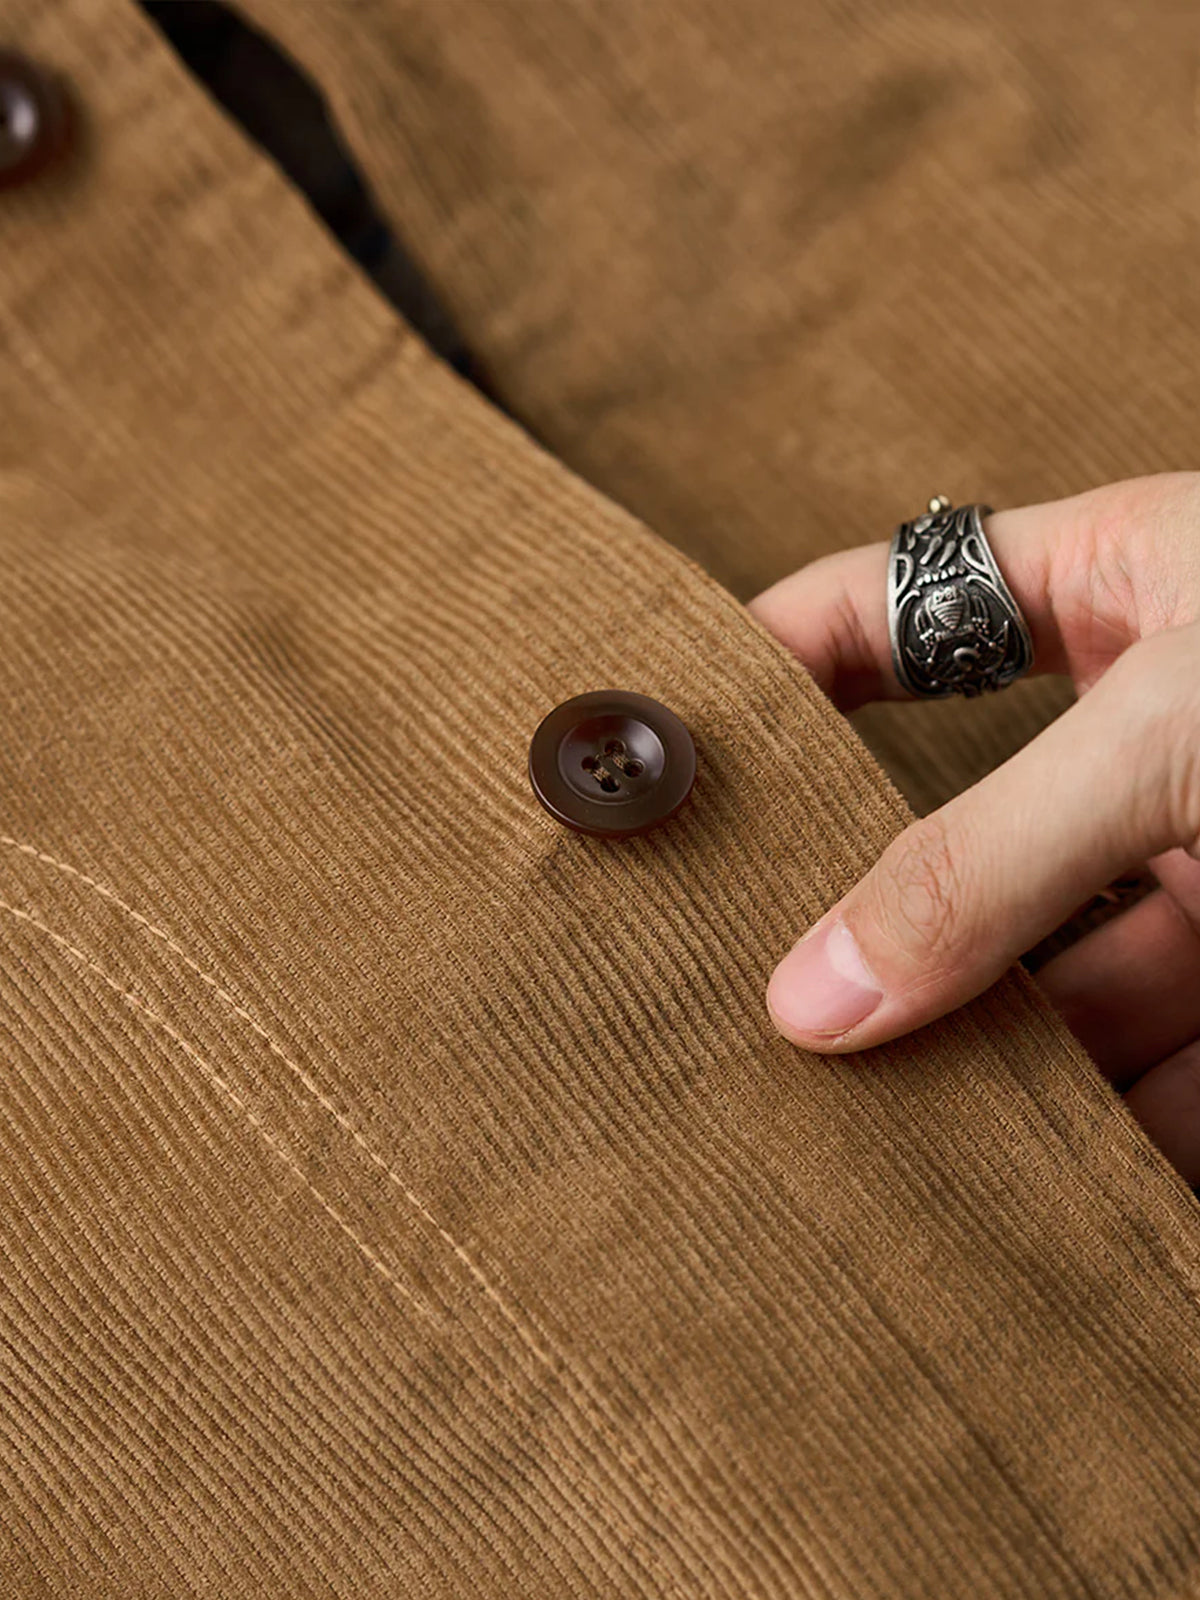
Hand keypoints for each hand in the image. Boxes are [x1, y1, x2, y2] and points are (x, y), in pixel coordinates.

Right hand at [747, 473, 1199, 1181]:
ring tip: (857, 1129)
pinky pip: (1153, 1065)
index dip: (782, 663)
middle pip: (962, 826)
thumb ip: (993, 853)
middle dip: (866, 908)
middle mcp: (1157, 730)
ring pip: (1052, 968)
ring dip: (969, 1052)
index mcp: (1124, 584)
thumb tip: (814, 991)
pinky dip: (1096, 1133)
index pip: (900, 609)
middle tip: (742, 978)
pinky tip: (1016, 1193)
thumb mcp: (1178, 730)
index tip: (670, 750)